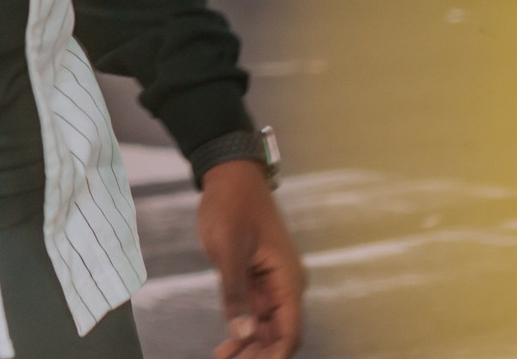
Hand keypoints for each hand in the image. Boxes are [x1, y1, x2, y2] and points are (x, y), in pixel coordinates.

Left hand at [198, 160, 303, 358]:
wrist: (228, 176)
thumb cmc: (231, 205)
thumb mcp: (228, 250)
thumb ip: (235, 294)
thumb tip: (243, 333)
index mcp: (287, 279)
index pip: (290, 331)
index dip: (275, 355)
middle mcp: (284, 285)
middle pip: (278, 334)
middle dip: (259, 354)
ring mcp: (269, 282)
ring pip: (265, 326)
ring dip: (249, 346)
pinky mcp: (253, 277)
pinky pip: (252, 311)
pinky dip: (242, 329)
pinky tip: (227, 346)